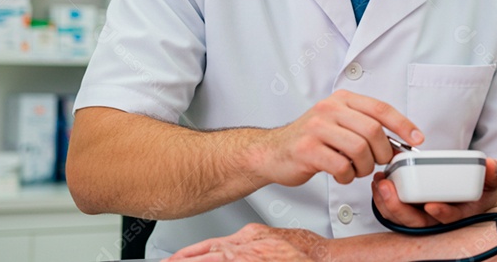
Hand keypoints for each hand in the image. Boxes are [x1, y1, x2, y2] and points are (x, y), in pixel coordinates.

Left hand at [165, 224, 327, 260]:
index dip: (187, 254)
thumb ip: (252, 241)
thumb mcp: (272, 237)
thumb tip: (236, 247)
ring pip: (212, 261)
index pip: (209, 246)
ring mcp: (247, 258)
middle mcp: (243, 248)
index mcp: (247, 237)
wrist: (324, 257)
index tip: (172, 259)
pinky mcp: (252, 261)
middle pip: (204, 256)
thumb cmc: (306, 251)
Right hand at [261, 90, 423, 185]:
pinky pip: (341, 166)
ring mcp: (316, 128)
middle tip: (378, 162)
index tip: (417, 140)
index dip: (403, 124)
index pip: (380, 108)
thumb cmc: (311, 140)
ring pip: (359, 149)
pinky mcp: (306, 150)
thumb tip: (400, 145)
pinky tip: (341, 175)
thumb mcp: (339, 123)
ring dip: (364, 167)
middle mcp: (329, 109)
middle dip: (382, 152)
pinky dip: (346, 176)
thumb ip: (366, 128)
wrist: (272, 152)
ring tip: (356, 170)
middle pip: (372, 130)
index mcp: (341, 99)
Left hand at [371, 157, 496, 226]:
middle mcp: (440, 217)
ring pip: (402, 218)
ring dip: (387, 203)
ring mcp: (423, 213)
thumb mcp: (493, 176)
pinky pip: (394, 209)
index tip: (432, 205)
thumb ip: (495, 172)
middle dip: (400, 208)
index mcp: (462, 212)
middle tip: (388, 188)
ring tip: (380, 182)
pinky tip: (379, 182)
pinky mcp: (411, 206)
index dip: (442, 214)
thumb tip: (491, 166)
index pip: (451, 218)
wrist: (472, 185)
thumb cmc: (481, 184)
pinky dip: (384, 198)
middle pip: (418, 222)